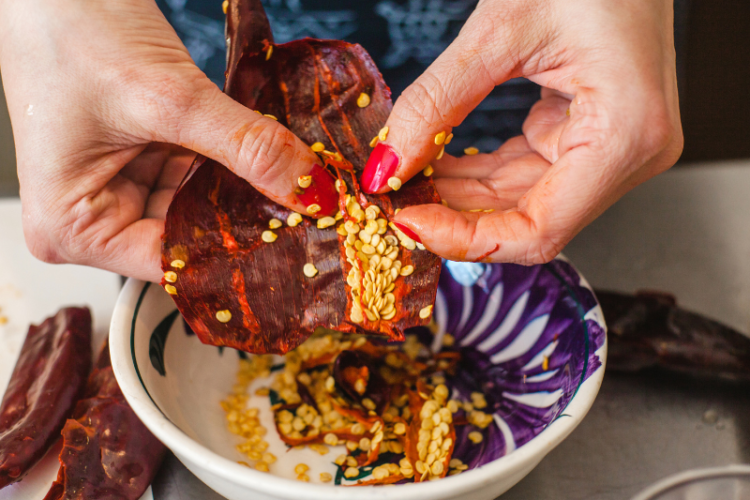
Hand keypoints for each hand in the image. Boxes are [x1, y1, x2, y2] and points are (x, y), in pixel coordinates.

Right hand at [0, 0, 336, 281]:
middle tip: (310, 213)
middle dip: (247, 217)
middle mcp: (94, 218)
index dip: (236, 254)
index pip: (172, 264)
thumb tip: (310, 190)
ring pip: (201, 203)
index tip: (295, 246)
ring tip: (297, 184)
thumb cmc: (69, 31)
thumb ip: (247, 147)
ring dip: (246, 189)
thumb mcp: (170, 99)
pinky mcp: (143, 158)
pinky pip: (199, 171)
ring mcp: (120, 186)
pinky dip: (234, 162)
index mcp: (73, 229)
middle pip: (189, 235)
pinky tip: (272, 161)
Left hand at [361, 0, 682, 263]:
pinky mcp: (586, 137)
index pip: (539, 230)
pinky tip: (433, 166)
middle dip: (454, 217)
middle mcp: (628, 154)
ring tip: (404, 182)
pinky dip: (476, 175)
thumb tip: (390, 163)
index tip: (409, 222)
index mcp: (626, 135)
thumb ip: (439, 100)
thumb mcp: (501, 28)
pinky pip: (523, 174)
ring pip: (520, 203)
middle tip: (393, 202)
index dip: (468, 239)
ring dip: (459, 198)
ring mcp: (608, 148)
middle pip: (528, 222)